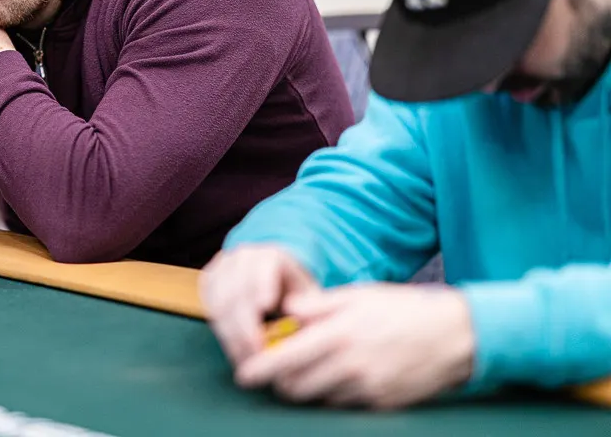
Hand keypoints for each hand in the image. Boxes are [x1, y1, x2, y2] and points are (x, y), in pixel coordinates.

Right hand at [199, 245, 317, 366]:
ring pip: (220, 302)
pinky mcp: (209, 280)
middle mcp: (243, 256)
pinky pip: (210, 307)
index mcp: (272, 255)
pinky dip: (222, 332)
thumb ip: (311, 311)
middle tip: (257, 356)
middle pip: (238, 291)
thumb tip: (300, 328)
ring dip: (232, 335)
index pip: (264, 266)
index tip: (266, 307)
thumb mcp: (310, 297)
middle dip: (245, 326)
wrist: (273, 275)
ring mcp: (222, 267)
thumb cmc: (295, 291)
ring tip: (247, 360)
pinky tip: (235, 349)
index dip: (262, 284)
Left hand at [235, 283, 474, 408]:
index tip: (243, 375)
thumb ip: (317, 305)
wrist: (457, 335)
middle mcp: (351, 365)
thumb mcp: (358, 295)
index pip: (286, 359)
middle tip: (278, 370)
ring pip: (318, 400)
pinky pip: (345, 406)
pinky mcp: (383, 405)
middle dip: (280, 382)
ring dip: (307, 389)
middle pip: (296, 388)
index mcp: (340, 333)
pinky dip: (334, 394)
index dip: (260, 370)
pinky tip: (342, 375)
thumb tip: (285, 311)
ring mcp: (368, 389)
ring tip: (313, 368)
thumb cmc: (404, 308)